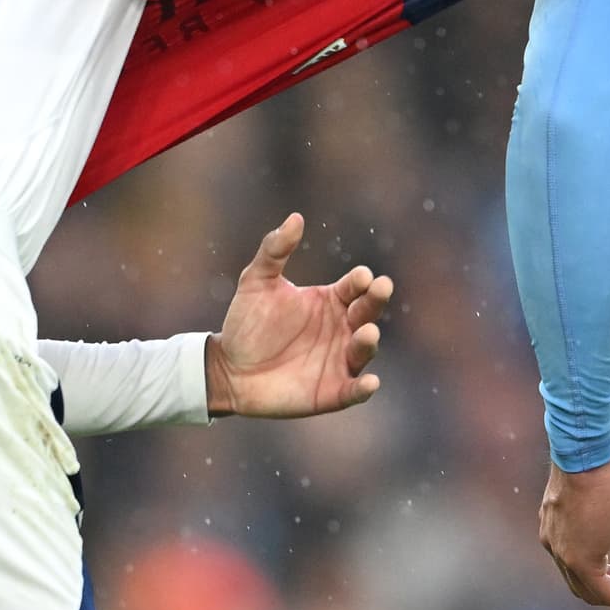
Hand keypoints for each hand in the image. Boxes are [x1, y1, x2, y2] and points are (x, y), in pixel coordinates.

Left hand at [205, 213, 387, 416]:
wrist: (228, 368)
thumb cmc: (245, 322)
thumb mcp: (256, 281)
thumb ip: (274, 250)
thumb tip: (296, 217)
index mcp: (331, 301)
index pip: (355, 287)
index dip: (360, 281)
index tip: (362, 276)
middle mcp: (341, 329)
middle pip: (367, 313)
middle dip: (376, 301)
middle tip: (381, 288)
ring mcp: (339, 361)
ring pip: (364, 350)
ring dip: (368, 341)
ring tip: (366, 332)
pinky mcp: (332, 392)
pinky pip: (354, 390)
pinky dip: (364, 388)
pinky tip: (370, 383)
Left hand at [537, 455, 609, 607]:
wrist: (585, 456)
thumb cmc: (596, 461)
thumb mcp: (601, 487)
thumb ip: (606, 502)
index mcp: (556, 526)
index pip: (574, 563)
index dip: (602, 571)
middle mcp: (554, 544)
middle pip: (579, 583)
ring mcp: (564, 555)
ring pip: (593, 593)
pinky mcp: (581, 561)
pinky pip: (608, 592)